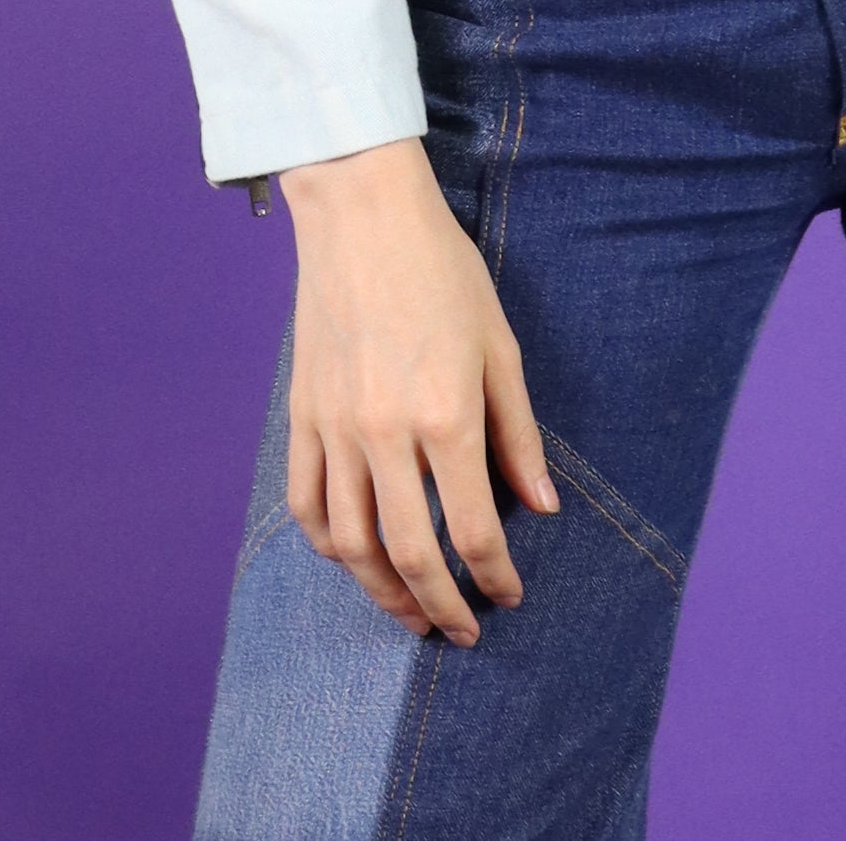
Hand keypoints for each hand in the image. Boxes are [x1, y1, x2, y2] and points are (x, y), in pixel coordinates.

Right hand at [278, 136, 557, 642]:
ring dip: (382, 593)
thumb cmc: (443, 270)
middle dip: (440, 607)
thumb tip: (542, 505)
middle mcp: (387, 433)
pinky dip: (329, 545)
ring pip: (352, 545)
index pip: (475, 528)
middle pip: (410, 554)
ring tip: (410, 612)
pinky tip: (354, 558)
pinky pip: (307, 503)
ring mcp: (337, 427)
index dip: (495, 575)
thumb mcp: (500, 345)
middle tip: (462, 631)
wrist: (363, 215)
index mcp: (446, 414)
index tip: (509, 594)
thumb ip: (518, 431)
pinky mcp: (303, 416)